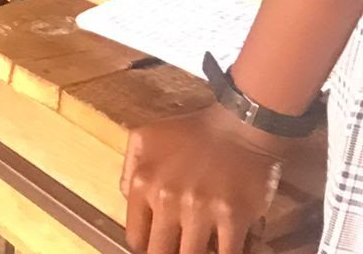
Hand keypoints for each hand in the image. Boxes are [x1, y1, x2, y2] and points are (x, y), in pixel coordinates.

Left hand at [122, 108, 286, 253]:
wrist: (238, 124)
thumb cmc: (191, 132)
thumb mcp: (144, 139)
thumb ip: (129, 170)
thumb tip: (127, 201)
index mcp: (142, 182)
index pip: (136, 237)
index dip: (147, 247)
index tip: (158, 245)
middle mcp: (166, 199)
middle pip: (160, 252)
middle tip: (178, 246)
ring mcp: (200, 209)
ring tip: (200, 245)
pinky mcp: (232, 216)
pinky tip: (223, 248)